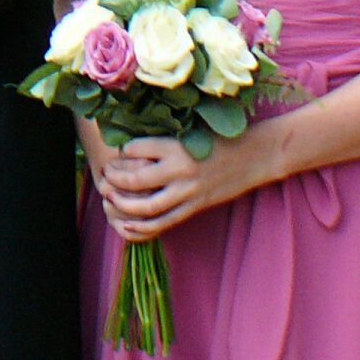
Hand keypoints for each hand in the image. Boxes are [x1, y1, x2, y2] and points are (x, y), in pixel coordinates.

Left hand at [99, 131, 271, 242]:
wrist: (256, 155)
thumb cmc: (220, 138)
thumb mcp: (189, 131)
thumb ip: (163, 140)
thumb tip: (129, 146)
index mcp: (177, 146)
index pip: (134, 149)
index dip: (120, 152)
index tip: (116, 153)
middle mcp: (180, 170)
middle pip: (134, 180)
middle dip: (113, 180)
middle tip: (104, 176)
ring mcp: (189, 191)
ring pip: (146, 207)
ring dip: (122, 205)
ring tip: (109, 198)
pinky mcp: (196, 207)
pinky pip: (164, 223)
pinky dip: (142, 228)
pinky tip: (126, 226)